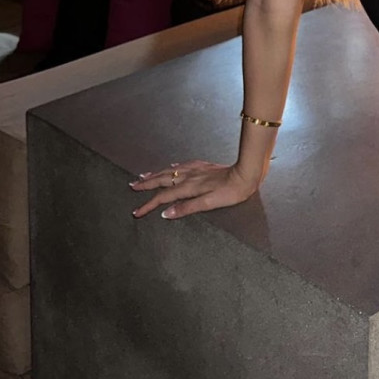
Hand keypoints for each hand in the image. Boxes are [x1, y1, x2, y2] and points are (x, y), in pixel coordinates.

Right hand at [128, 160, 258, 219]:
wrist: (246, 174)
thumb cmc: (230, 192)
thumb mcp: (210, 204)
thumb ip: (187, 208)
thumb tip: (166, 213)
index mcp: (188, 187)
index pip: (163, 197)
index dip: (148, 205)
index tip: (136, 212)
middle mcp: (189, 176)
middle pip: (162, 180)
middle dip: (146, 184)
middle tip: (132, 186)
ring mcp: (196, 169)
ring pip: (170, 171)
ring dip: (155, 174)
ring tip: (143, 175)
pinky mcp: (203, 166)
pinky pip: (183, 165)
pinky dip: (172, 167)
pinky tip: (172, 167)